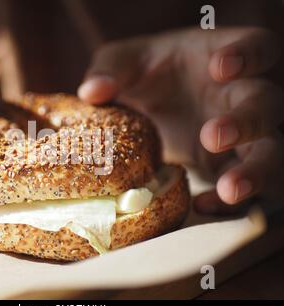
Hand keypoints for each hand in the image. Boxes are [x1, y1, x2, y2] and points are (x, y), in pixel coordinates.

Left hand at [78, 27, 283, 213]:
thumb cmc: (146, 75)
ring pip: (272, 151)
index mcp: (223, 58)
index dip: (248, 54)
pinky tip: (203, 206)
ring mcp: (242, 135)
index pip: (257, 46)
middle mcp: (240, 96)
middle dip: (247, 121)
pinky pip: (247, 187)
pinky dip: (229, 201)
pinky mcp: (230, 166)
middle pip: (267, 104)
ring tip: (228, 188)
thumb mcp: (125, 63)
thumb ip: (110, 68)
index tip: (219, 68)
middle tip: (212, 136)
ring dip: (256, 170)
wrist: (150, 107)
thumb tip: (93, 92)